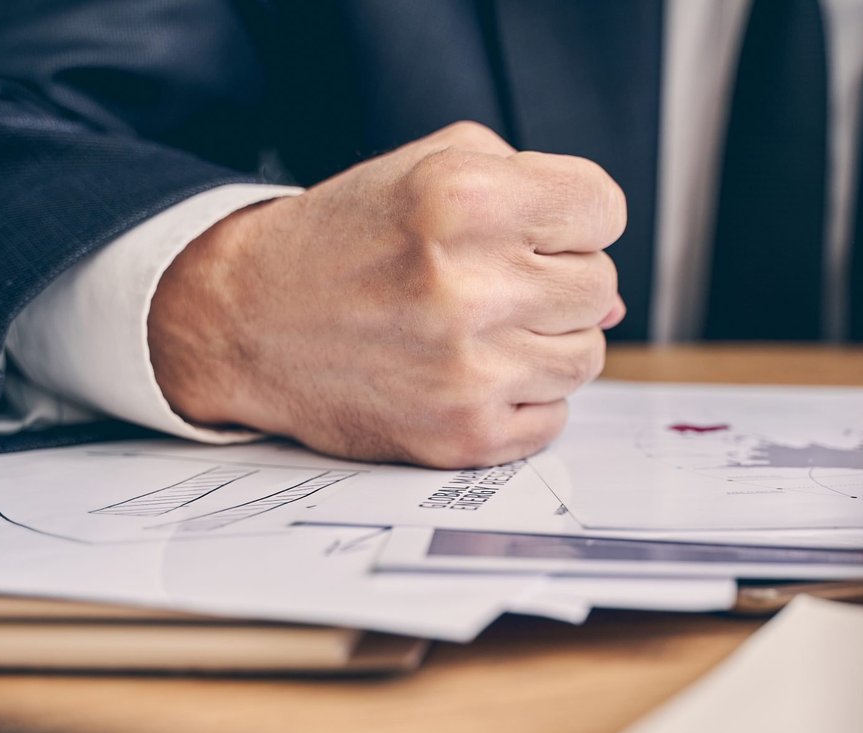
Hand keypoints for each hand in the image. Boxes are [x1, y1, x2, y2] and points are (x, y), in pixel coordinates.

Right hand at [147, 121, 625, 467]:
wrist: (248, 321)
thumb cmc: (343, 241)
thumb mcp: (430, 167)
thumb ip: (535, 195)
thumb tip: (613, 299)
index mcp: (463, 199)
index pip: (603, 209)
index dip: (574, 218)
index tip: (537, 231)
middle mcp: (469, 285)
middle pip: (600, 286)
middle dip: (555, 281)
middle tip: (490, 283)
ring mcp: (468, 369)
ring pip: (585, 356)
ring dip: (544, 342)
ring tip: (477, 329)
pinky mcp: (463, 434)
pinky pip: (553, 418)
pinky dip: (521, 398)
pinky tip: (467, 374)